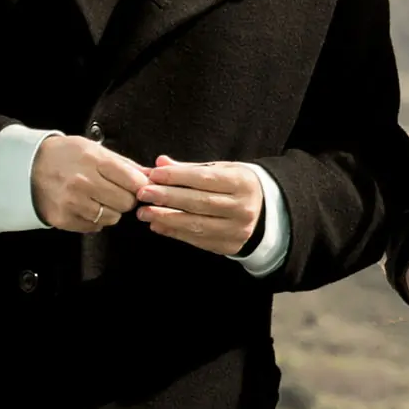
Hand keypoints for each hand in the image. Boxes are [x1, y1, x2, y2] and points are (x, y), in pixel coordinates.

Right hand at [32, 134, 149, 232]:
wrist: (28, 166)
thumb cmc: (66, 156)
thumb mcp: (95, 150)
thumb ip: (125, 164)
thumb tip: (153, 175)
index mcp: (93, 161)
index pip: (134, 181)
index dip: (140, 186)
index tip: (136, 185)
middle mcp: (82, 182)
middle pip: (126, 202)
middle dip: (126, 199)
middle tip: (115, 192)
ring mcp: (72, 202)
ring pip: (112, 218)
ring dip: (111, 210)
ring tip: (98, 198)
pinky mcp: (63, 219)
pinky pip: (94, 227)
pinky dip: (95, 219)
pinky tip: (85, 206)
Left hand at [135, 157, 264, 255]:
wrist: (266, 212)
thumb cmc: (237, 186)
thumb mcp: (221, 171)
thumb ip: (190, 169)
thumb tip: (159, 163)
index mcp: (242, 183)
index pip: (205, 179)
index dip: (177, 177)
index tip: (153, 174)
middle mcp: (243, 207)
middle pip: (199, 202)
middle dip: (167, 198)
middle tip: (143, 194)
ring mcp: (237, 229)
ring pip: (197, 224)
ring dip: (166, 218)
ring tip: (144, 213)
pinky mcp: (229, 246)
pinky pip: (197, 240)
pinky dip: (175, 232)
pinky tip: (158, 225)